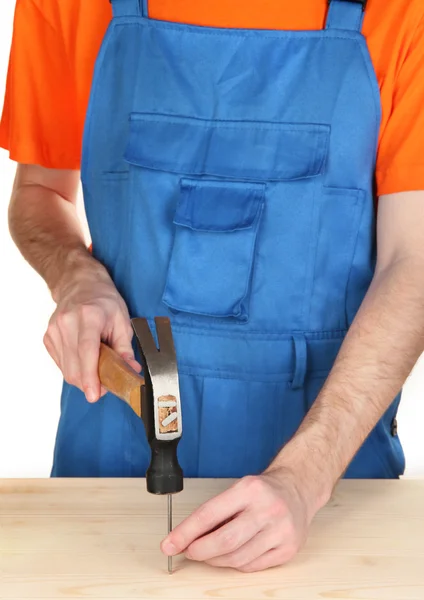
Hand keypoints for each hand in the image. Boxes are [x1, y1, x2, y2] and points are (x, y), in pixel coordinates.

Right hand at [43, 258, 140, 401]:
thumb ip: (125, 348)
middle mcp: (67, 323)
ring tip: (97, 369)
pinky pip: (61, 364)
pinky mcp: (48, 338)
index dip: (90, 376)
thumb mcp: (122, 320)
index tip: (94, 394)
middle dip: (91, 383)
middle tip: (107, 384)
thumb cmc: (104, 301)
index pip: (87, 351)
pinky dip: (74, 369)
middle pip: (75, 366)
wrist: (80, 283)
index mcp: (89, 316)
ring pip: (67, 370)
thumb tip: (131, 371)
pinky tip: (84, 360)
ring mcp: (54, 330)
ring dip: (83, 378)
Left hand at [161, 469, 314, 572]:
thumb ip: (216, 512)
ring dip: (216, 560)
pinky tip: (232, 555)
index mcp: (250, 489)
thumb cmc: (263, 491)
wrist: (298, 489)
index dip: (186, 532)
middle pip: (225, 541)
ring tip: (209, 553)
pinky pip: (253, 566)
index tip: (170, 544)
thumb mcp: (239, 489)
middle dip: (200, 550)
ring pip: (238, 558)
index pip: (210, 514)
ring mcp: (280, 531)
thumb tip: (186, 537)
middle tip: (189, 552)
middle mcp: (268, 509)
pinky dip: (236, 564)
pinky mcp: (288, 549)